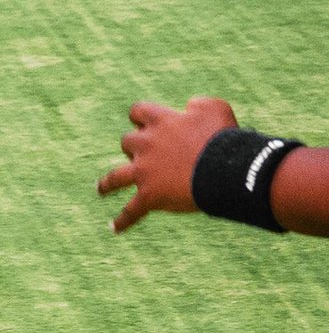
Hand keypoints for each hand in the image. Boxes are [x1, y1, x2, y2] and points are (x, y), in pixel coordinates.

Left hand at [98, 97, 238, 232]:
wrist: (223, 170)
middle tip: (145, 153)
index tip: (145, 122)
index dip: (141, 117)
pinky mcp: (149, 196)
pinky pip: (130, 211)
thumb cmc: (222, 136)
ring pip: (115, 177)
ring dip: (107, 183)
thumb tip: (187, 109)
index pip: (139, 111)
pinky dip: (123, 220)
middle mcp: (147, 145)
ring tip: (102, 189)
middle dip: (134, 146)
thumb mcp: (214, 107)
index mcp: (161, 121)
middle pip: (127, 141)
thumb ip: (197, 104)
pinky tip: (115, 228)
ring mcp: (144, 172)